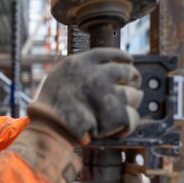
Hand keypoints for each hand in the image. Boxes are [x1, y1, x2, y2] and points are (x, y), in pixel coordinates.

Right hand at [27, 47, 142, 144]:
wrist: (49, 126)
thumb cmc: (48, 107)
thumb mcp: (58, 77)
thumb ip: (78, 72)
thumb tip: (96, 73)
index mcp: (81, 63)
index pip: (110, 54)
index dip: (123, 59)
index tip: (128, 62)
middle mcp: (98, 74)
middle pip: (128, 72)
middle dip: (132, 81)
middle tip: (130, 89)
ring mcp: (109, 93)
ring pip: (134, 95)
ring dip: (130, 104)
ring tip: (121, 112)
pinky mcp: (117, 114)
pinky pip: (132, 117)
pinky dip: (128, 125)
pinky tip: (118, 128)